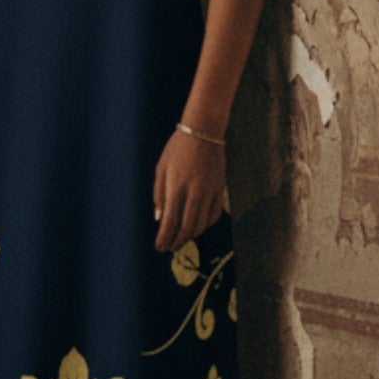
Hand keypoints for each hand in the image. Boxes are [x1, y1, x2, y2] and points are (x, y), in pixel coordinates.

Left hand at [152, 129, 226, 252]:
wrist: (204, 131)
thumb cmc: (177, 148)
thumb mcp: (161, 168)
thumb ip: (159, 194)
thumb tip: (160, 219)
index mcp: (176, 186)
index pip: (170, 220)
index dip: (165, 237)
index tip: (159, 246)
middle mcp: (194, 191)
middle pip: (187, 226)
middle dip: (177, 241)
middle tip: (170, 248)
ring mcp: (210, 191)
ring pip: (202, 223)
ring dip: (191, 235)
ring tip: (182, 240)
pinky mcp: (220, 189)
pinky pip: (214, 214)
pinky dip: (206, 225)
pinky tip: (198, 227)